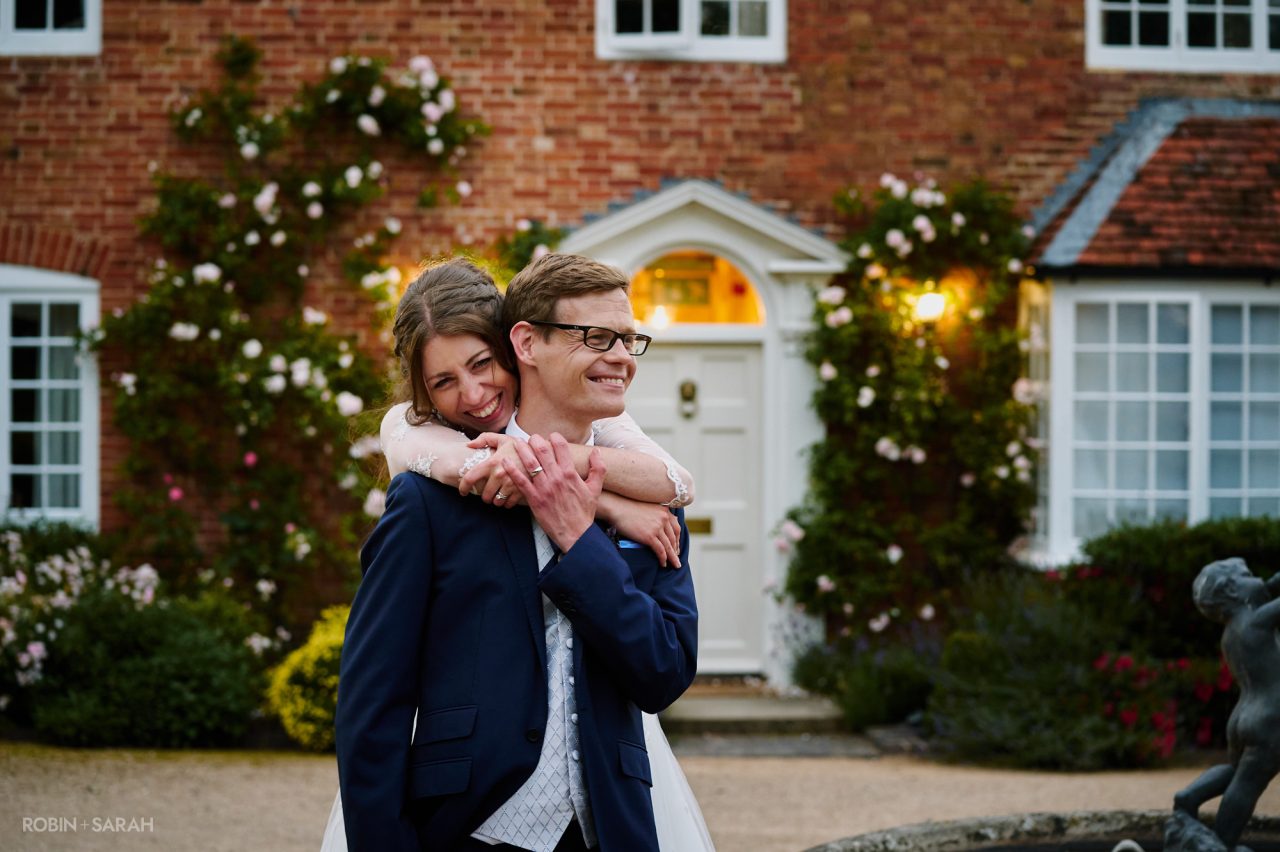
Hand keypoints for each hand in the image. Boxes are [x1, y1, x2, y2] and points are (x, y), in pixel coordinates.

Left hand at [461, 433, 522, 506]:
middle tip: (489, 492)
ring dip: (496, 500)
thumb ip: (484, 439)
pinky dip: (507, 503)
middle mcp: (499, 475)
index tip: (463, 492)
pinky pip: (509, 504)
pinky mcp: (521, 492)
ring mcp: (510, 485)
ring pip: (497, 501)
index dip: (463, 487)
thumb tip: (469, 445)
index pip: (470, 478)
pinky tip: (509, 497)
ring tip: (499, 494)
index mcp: (492, 462)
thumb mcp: (503, 439)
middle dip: (485, 496)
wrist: (543, 454)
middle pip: (484, 495)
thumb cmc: (521, 446)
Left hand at [502, 433, 604, 552]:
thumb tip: (596, 451)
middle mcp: (556, 477)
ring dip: (522, 450)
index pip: (561, 446)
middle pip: (543, 451)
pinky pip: (520, 481)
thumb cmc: (584, 512)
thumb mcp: (595, 488)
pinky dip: (511, 470)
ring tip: (516, 442)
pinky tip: (505, 462)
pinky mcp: (534, 499)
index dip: (554, 437)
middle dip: (535, 440)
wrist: (576, 533)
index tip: (551, 436)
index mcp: (570, 473)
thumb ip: (598, 468)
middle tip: (531, 437)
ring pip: (530, 463)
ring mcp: (544, 488)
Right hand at [600, 493, 680, 568]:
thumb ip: (657, 514)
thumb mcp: (648, 507)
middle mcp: (664, 518)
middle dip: (676, 549)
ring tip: (675, 565)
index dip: (677, 539)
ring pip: (669, 546)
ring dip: (672, 557)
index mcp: (664, 511)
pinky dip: (663, 559)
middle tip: (676, 558)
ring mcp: (657, 527)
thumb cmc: (629, 507)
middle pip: (674, 538)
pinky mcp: (649, 536)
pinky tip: (663, 564)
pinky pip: (660, 550)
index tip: (676, 547)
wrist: (617, 508)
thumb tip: (662, 525)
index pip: (676, 528)